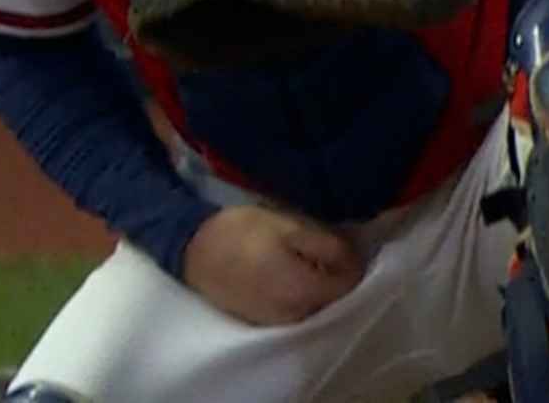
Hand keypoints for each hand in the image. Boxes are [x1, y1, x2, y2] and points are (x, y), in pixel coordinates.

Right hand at [181, 204, 363, 325]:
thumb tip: (356, 259)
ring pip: (313, 307)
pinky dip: (297, 294)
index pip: (348, 285)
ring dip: (315, 286)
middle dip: (333, 275)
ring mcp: (276, 322)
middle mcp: (294, 314)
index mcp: (304, 290)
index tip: (340, 243)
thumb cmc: (242, 231)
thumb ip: (327, 245)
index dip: (351, 262)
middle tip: (319, 247)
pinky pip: (293, 310)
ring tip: (299, 258)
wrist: (192, 249)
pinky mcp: (261, 321)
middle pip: (332, 299)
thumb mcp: (290, 227)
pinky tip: (283, 272)